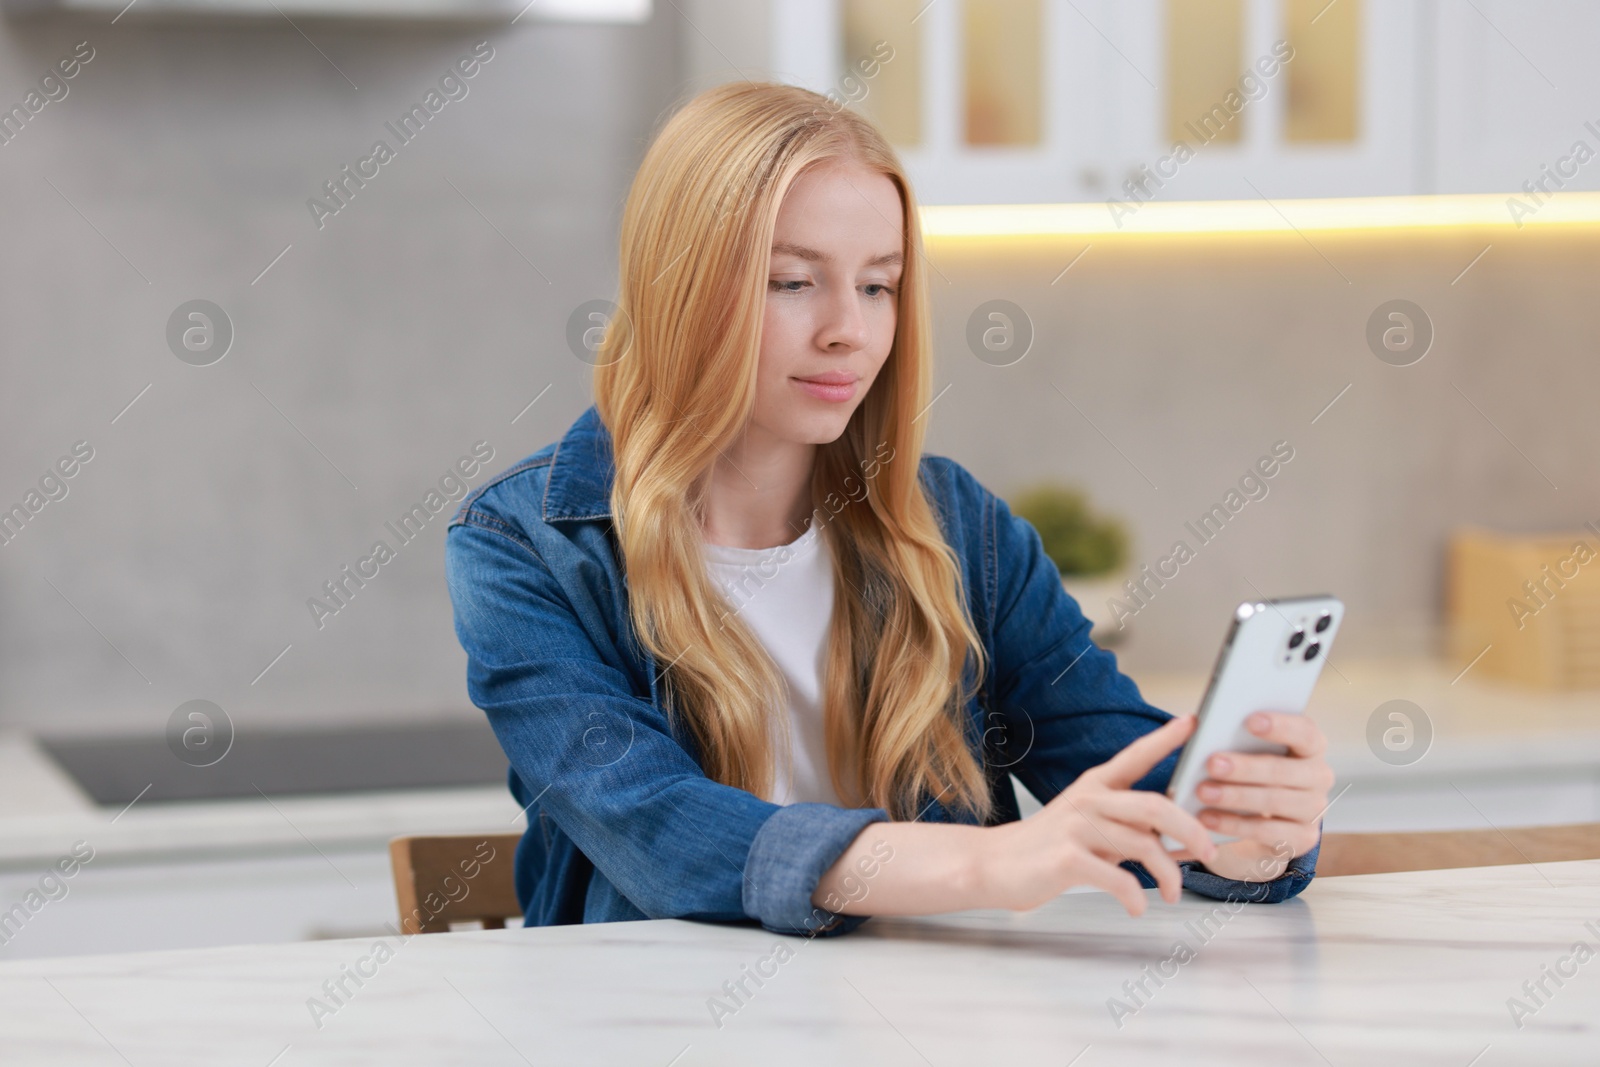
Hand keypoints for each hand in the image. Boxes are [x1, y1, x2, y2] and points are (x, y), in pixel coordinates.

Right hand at [977, 715, 1217, 916]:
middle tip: (1210, 852)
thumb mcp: (1095, 829)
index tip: (1192, 722)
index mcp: (1096, 785)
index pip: (1136, 755)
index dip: (1166, 739)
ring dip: (1169, 874)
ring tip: (1175, 893)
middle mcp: (1089, 799)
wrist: (996, 865)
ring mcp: (1076, 827)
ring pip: (1143, 844)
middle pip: (1154, 804)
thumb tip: (1187, 841)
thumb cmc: (1051, 847)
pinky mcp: (1067, 858)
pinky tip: (1136, 906)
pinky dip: (1136, 897)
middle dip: (1191, 829)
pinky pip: (1118, 878)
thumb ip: (1135, 829)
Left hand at [1185, 711, 1333, 881]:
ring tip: (1203, 792)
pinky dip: (1234, 824)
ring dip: (1236, 797)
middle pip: (1283, 770)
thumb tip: (1199, 723)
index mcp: (1310, 746)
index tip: (1249, 721)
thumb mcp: (1246, 751)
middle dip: (1245, 767)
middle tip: (1211, 763)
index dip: (1280, 725)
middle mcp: (1319, 776)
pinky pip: (1267, 832)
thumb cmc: (1250, 772)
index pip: (1305, 731)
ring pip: (1275, 801)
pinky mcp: (1303, 838)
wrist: (1259, 820)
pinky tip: (1208, 818)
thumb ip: (1234, 736)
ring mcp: (1314, 809)